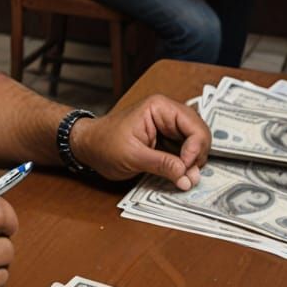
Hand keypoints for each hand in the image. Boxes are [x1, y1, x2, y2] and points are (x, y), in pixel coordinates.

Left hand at [69, 95, 210, 190]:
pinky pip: (184, 151)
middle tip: (188, 177)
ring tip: (184, 179)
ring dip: (193, 163)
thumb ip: (162, 164)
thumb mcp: (132, 156)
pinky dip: (185, 165)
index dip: (195, 149)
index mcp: (160, 108)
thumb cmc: (103, 144)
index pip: (193, 126)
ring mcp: (168, 127)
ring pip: (194, 144)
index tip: (186, 169)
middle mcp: (168, 114)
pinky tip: (180, 176)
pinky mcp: (166, 140)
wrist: (88, 146)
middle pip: (199, 134)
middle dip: (197, 157)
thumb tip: (187, 176)